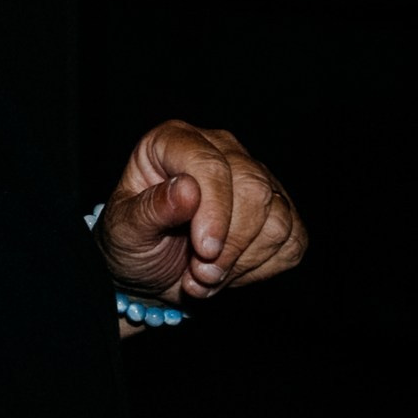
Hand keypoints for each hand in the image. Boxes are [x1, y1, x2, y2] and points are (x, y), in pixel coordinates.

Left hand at [97, 121, 306, 301]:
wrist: (149, 271)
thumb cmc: (131, 241)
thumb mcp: (124, 230)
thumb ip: (149, 209)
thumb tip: (187, 188)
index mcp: (173, 141)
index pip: (210, 164)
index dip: (214, 210)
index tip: (205, 250)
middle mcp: (220, 150)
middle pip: (253, 188)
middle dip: (230, 242)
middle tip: (199, 274)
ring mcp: (255, 178)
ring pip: (277, 216)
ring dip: (242, 260)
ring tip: (204, 276)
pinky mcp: (278, 211)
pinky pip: (292, 240)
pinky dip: (261, 267)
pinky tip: (229, 272)